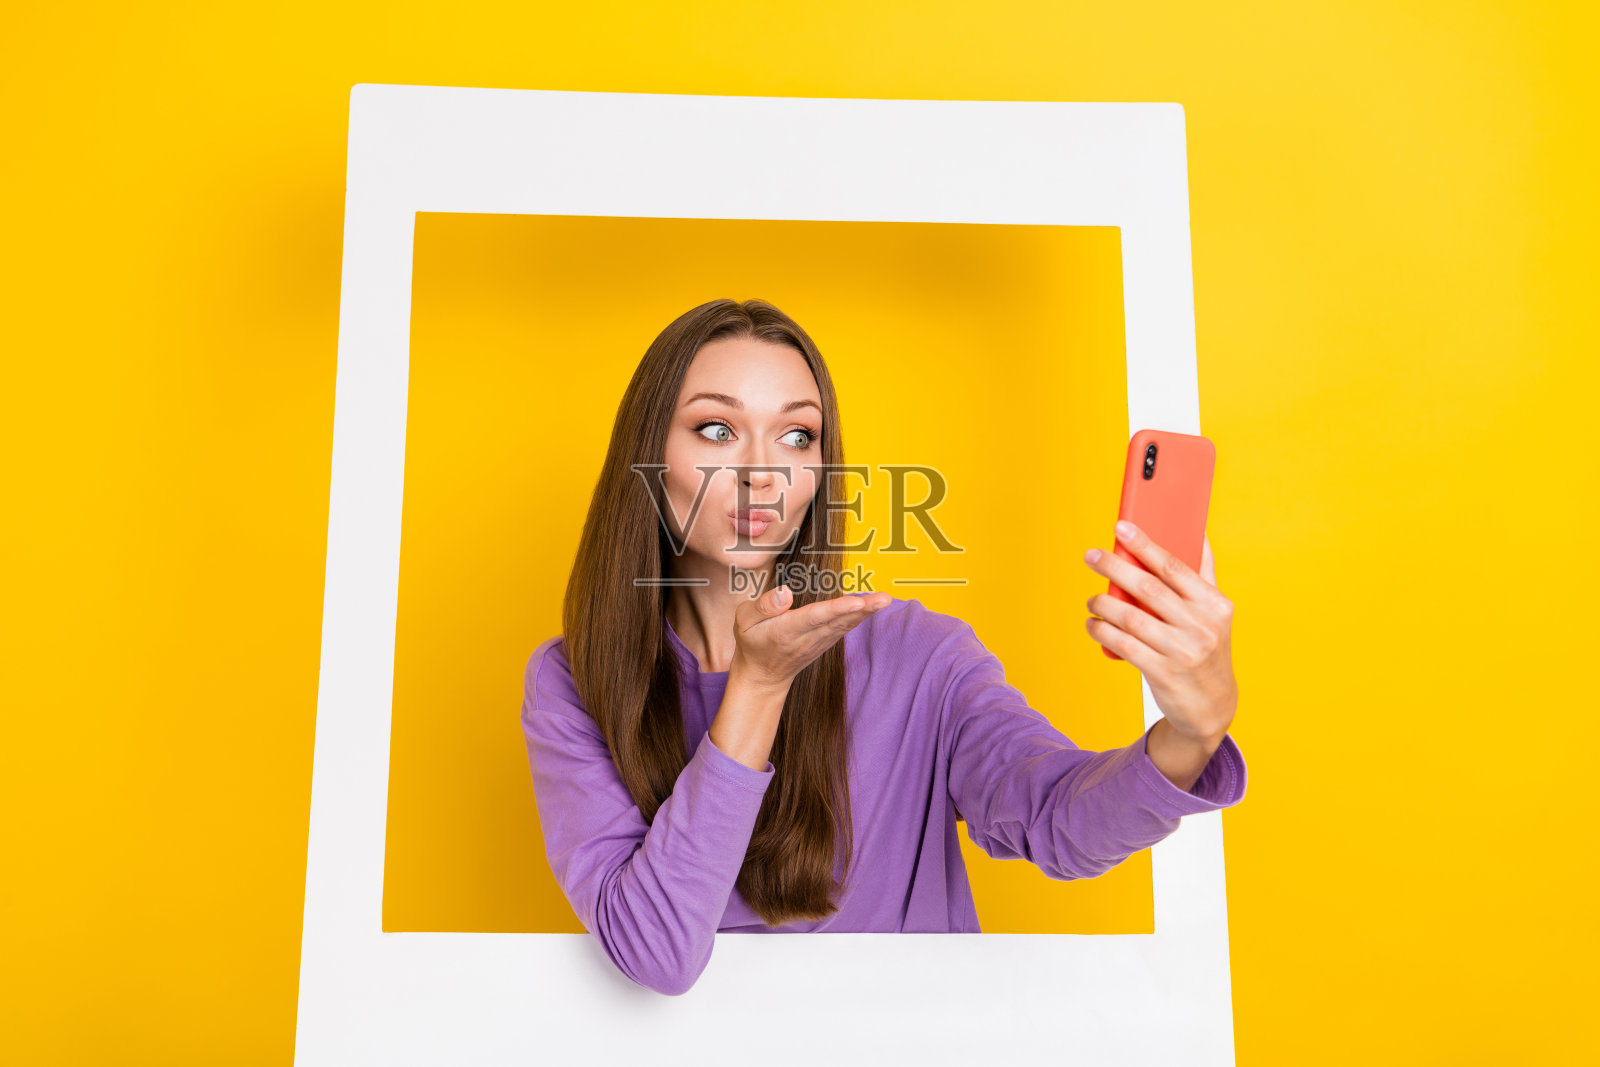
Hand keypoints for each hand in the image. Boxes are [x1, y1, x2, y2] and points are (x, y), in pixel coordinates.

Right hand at [731, 585, 891, 690]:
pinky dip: (860, 617)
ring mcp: (819, 643)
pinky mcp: (826, 643)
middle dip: (862, 609)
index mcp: (786, 631)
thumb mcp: (744, 621)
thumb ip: (764, 605)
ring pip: (845, 625)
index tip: (856, 602)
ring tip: (885, 599)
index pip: (814, 617)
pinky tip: (874, 605)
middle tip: (885, 598)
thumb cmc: (752, 642)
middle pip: (837, 621)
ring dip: (866, 612)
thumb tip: (786, 592)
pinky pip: (845, 628)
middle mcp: (807, 638)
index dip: (836, 610)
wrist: (763, 677)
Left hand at [1082, 523, 1237, 748]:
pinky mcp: (1164, 673)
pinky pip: (1124, 645)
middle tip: (1091, 556)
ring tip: (1092, 600)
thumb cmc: (1207, 649)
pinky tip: (1094, 625)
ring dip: (1104, 604)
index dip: (1145, 545)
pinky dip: (1103, 632)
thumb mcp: (1215, 613)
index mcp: (1215, 604)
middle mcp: (1201, 626)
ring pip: (1131, 618)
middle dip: (1115, 567)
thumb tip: (1198, 530)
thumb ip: (1204, 573)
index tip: (1120, 528)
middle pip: (1148, 588)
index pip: (1174, 567)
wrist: (1212, 706)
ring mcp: (1183, 651)